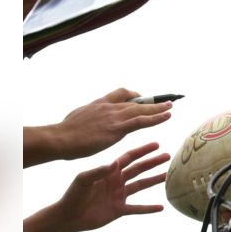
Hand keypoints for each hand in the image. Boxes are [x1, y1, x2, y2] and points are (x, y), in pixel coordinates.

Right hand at [26, 88, 171, 165]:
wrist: (59, 138)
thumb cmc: (64, 134)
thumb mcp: (78, 118)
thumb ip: (88, 117)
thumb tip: (89, 119)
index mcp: (99, 104)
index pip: (120, 93)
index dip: (133, 95)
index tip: (142, 98)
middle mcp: (109, 107)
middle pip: (135, 100)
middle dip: (151, 101)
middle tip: (164, 101)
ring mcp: (114, 117)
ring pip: (142, 109)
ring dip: (159, 108)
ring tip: (171, 106)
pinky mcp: (117, 128)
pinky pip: (142, 120)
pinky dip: (157, 117)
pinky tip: (167, 116)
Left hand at [51, 142, 168, 231]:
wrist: (68, 216)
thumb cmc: (73, 195)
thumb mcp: (83, 179)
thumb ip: (99, 171)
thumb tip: (115, 162)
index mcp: (109, 171)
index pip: (129, 158)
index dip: (142, 151)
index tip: (156, 144)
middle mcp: (116, 181)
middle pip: (139, 169)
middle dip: (153, 162)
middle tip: (168, 156)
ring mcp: (119, 195)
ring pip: (141, 186)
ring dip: (154, 181)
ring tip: (167, 176)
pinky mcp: (119, 210)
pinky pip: (137, 208)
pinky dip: (149, 208)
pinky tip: (161, 207)